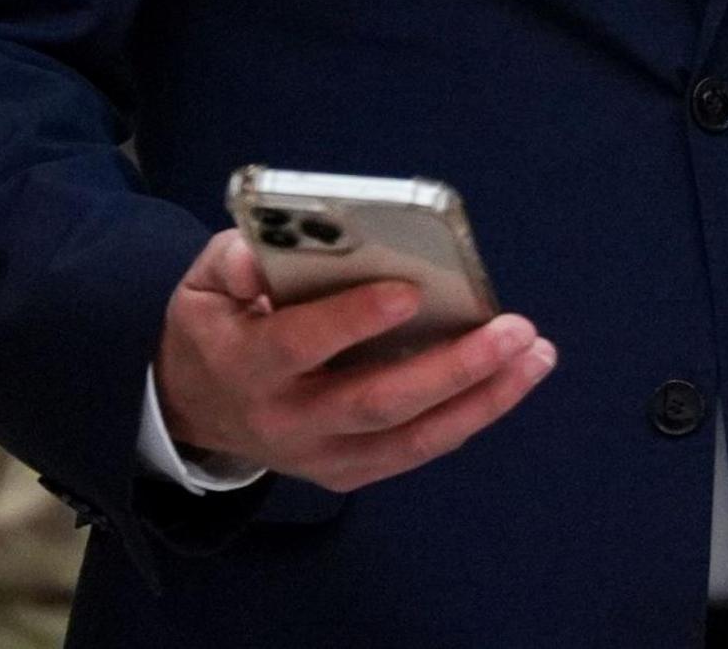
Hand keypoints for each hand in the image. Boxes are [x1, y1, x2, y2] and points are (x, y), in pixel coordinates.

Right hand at [152, 228, 555, 493]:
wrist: (192, 409)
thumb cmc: (215, 327)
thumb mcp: (203, 284)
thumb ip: (234, 262)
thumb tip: (267, 254)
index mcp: (248, 365)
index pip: (302, 344)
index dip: (353, 320)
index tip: (409, 291)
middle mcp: (288, 420)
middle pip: (378, 401)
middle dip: (453, 367)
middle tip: (514, 331)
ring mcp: (322, 456)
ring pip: (413, 436)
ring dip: (482, 399)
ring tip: (535, 356)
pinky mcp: (349, 472)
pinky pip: (417, 449)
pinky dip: (468, 417)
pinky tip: (511, 381)